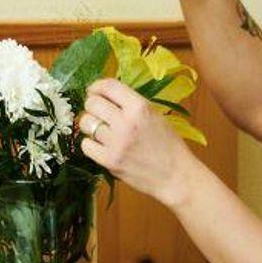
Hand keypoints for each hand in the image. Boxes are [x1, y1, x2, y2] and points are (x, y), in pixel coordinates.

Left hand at [77, 78, 199, 207]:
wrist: (176, 176)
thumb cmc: (168, 145)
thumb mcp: (154, 115)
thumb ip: (130, 104)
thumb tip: (105, 95)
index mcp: (140, 107)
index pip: (109, 86)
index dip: (97, 86)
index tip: (94, 91)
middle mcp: (126, 122)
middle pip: (92, 103)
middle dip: (92, 105)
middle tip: (98, 112)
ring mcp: (116, 142)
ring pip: (86, 122)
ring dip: (90, 124)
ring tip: (100, 130)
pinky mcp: (109, 161)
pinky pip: (86, 145)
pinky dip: (90, 144)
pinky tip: (100, 145)